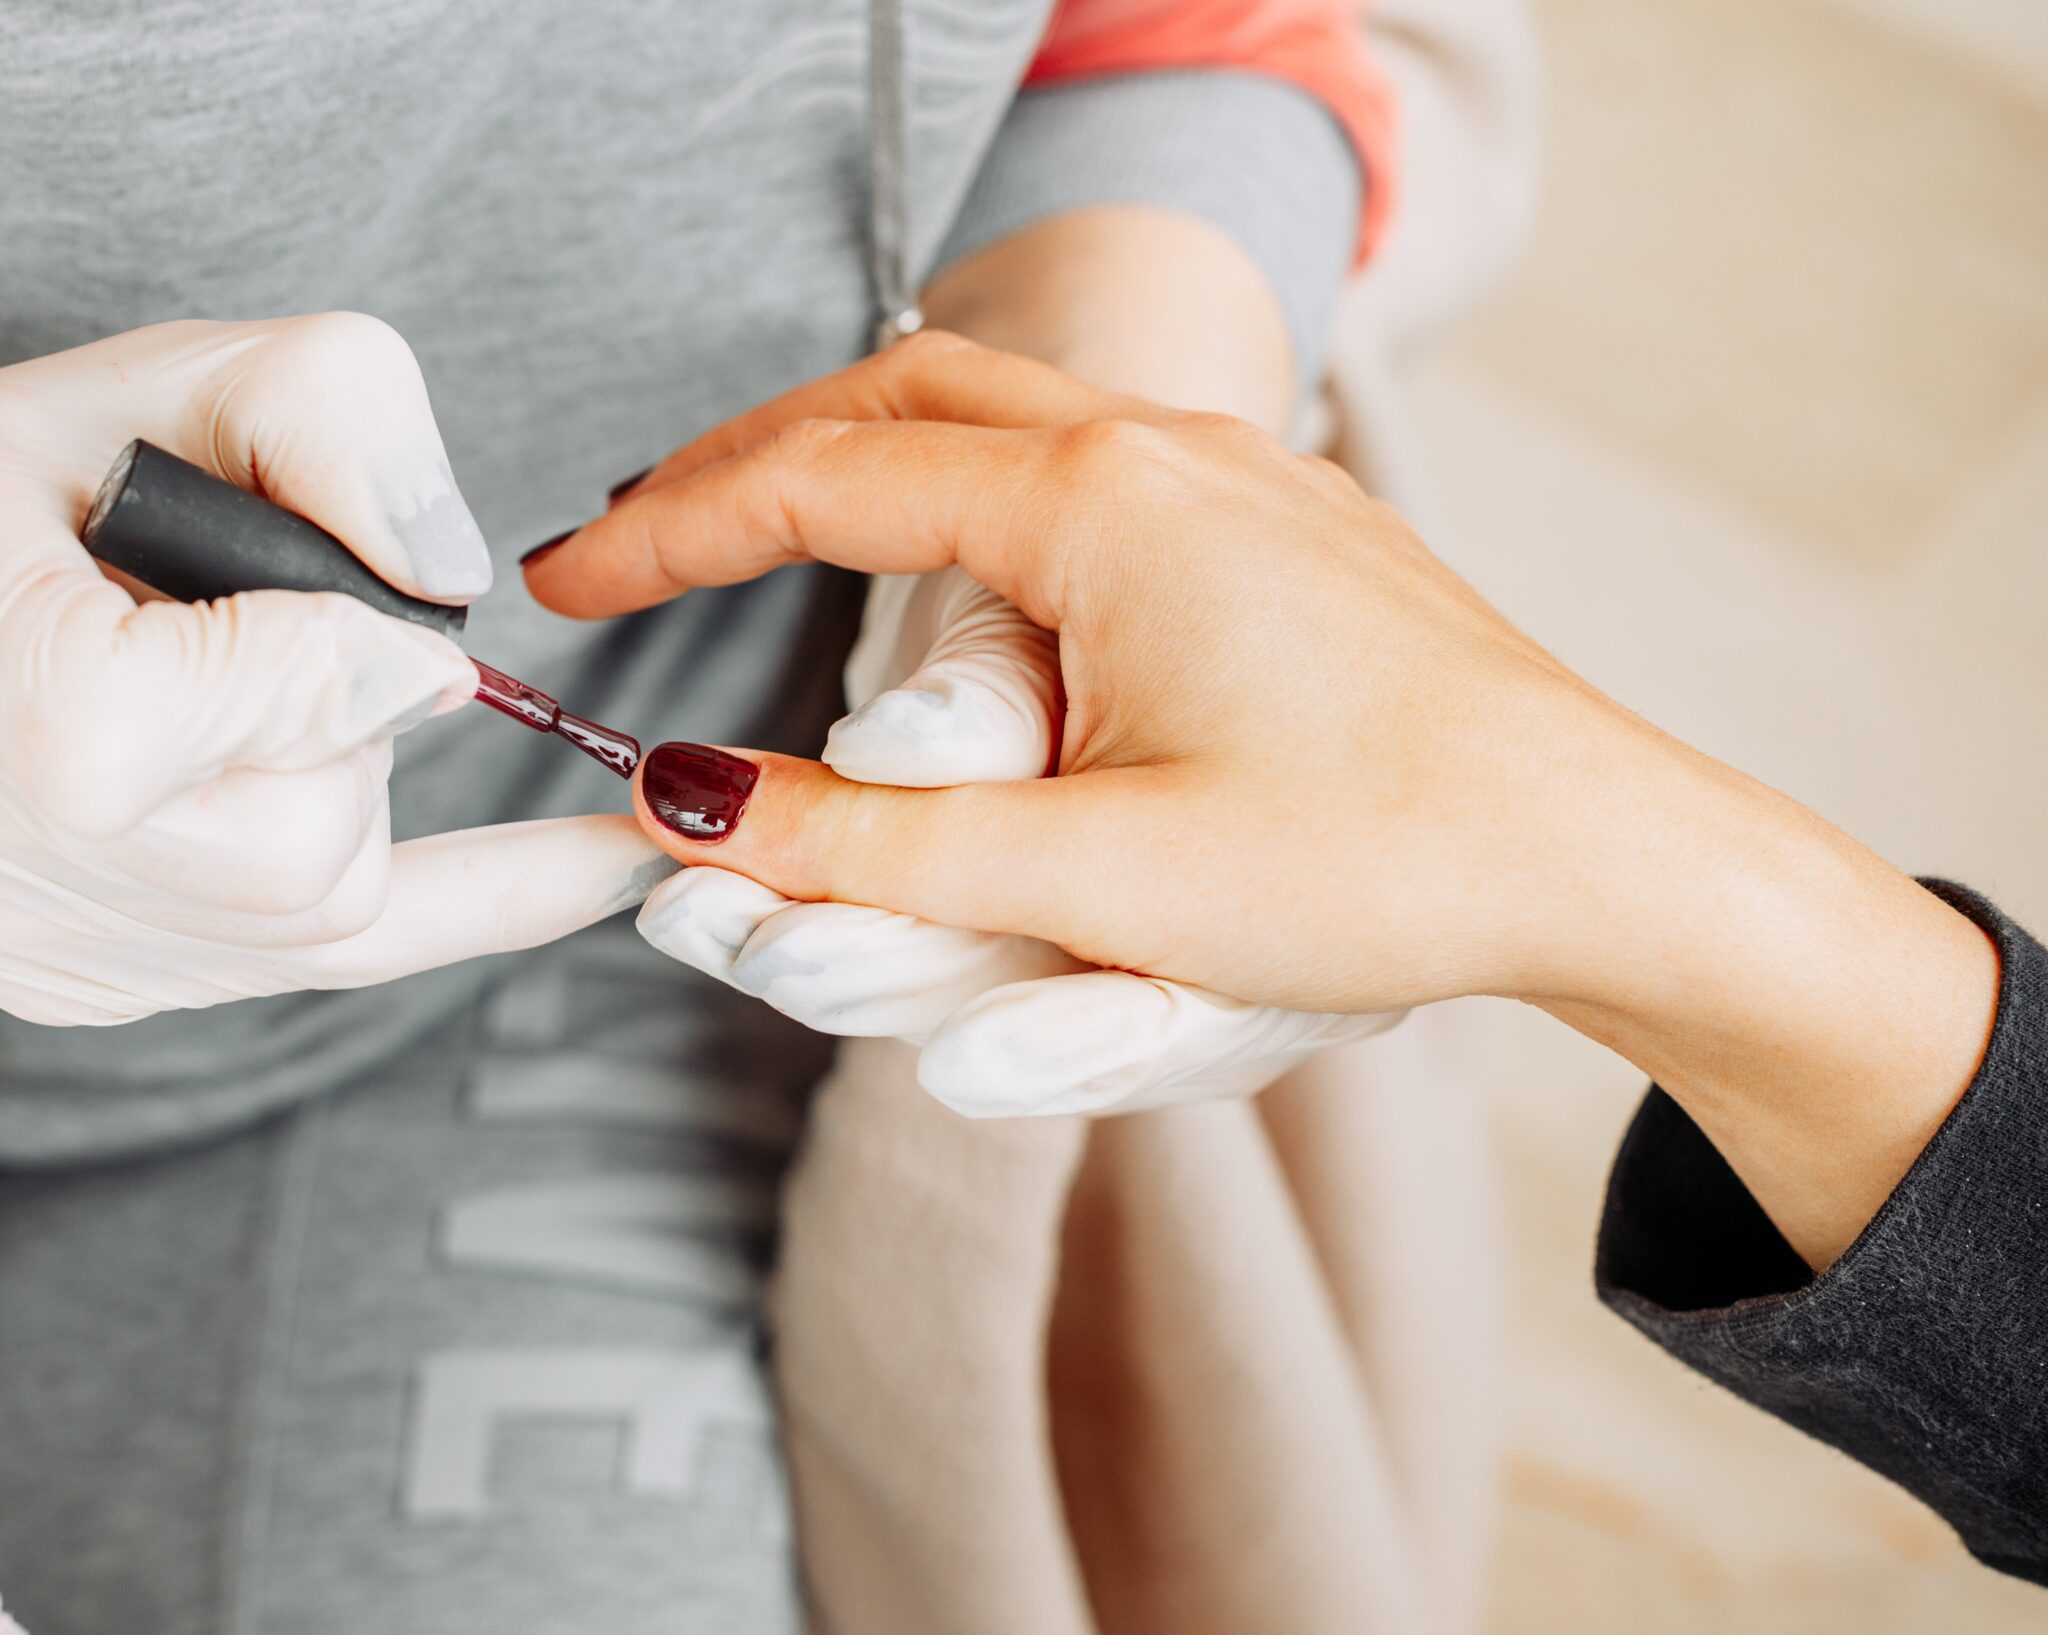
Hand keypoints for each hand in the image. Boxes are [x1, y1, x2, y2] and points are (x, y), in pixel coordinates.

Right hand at [0, 315, 663, 1024]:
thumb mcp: (156, 371)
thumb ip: (329, 408)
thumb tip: (455, 575)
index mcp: (23, 707)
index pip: (286, 702)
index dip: (335, 638)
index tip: (301, 593)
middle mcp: (44, 873)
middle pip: (323, 840)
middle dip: (346, 729)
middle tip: (267, 641)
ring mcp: (73, 958)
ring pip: (328, 912)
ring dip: (341, 788)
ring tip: (245, 700)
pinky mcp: (102, 994)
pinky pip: (325, 964)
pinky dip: (474, 899)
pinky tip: (613, 865)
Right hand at [530, 334, 1995, 1262]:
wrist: (1605, 853)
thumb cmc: (1382, 858)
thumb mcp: (1093, 877)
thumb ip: (869, 843)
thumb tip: (689, 804)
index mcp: (1099, 503)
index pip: (818, 478)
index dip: (668, 532)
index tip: (563, 581)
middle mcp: (1163, 451)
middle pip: (895, 395)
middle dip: (745, 462)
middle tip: (636, 538)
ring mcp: (1231, 478)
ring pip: (992, 419)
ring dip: (856, 466)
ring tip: (757, 543)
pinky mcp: (1273, 532)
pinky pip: (1077, 467)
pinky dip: (962, 501)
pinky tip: (946, 578)